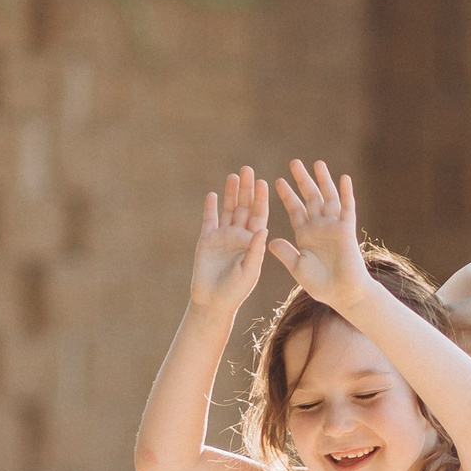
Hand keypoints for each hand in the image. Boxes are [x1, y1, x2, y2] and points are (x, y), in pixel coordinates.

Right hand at [189, 166, 268, 311]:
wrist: (213, 301)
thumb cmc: (236, 290)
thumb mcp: (250, 271)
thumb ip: (255, 250)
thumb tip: (263, 229)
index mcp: (253, 241)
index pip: (259, 215)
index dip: (261, 199)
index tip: (264, 182)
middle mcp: (239, 235)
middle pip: (244, 207)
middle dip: (247, 189)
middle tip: (248, 169)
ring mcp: (223, 236)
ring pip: (228, 209)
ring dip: (231, 193)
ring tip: (234, 175)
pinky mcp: (206, 239)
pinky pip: (209, 219)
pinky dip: (211, 207)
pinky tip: (213, 194)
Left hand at [269, 160, 368, 309]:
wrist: (342, 292)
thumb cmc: (320, 284)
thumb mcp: (297, 267)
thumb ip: (285, 253)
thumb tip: (269, 240)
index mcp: (305, 234)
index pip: (295, 209)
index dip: (286, 195)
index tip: (277, 181)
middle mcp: (319, 227)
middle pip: (310, 197)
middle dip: (302, 180)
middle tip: (294, 162)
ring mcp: (333, 227)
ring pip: (328, 198)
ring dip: (323, 181)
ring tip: (318, 163)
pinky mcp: (347, 230)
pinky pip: (347, 208)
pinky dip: (346, 193)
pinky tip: (344, 179)